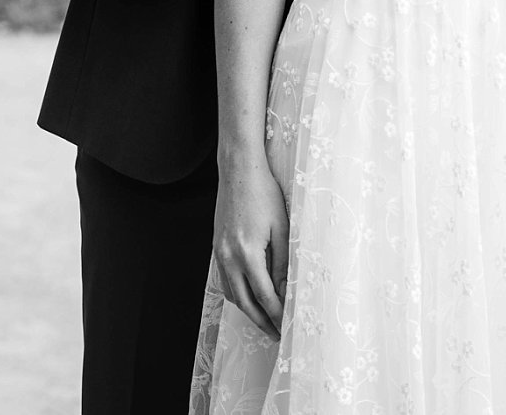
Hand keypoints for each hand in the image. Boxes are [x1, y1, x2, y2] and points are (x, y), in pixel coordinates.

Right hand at [213, 150, 288, 339]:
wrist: (239, 172)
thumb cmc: (264, 194)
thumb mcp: (282, 227)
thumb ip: (281, 260)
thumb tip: (284, 288)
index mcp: (246, 253)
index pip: (264, 295)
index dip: (277, 313)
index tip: (288, 325)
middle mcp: (228, 258)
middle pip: (245, 301)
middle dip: (261, 321)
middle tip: (277, 334)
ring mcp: (219, 253)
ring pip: (232, 293)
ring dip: (248, 310)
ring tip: (265, 320)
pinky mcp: (217, 248)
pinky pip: (225, 280)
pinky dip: (237, 294)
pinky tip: (248, 297)